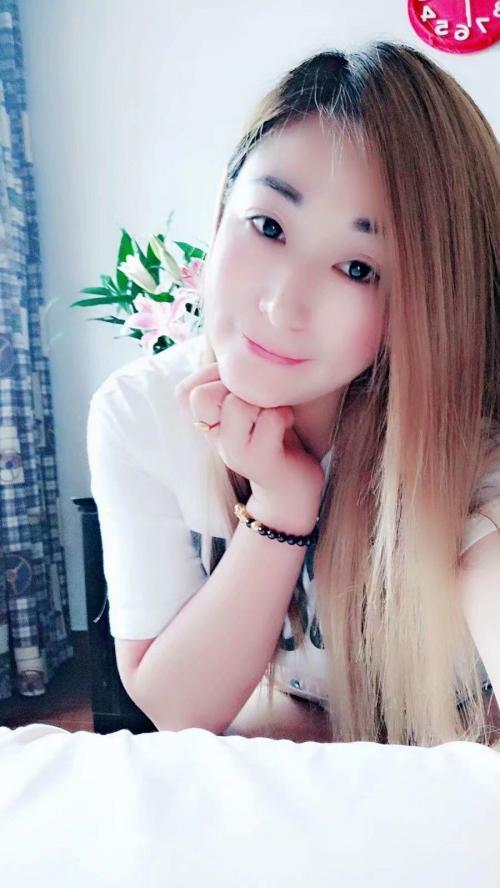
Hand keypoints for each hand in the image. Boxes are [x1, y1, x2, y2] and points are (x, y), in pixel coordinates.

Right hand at [174, 361, 324, 515]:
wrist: (292, 488)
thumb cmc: (274, 436)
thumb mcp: (248, 404)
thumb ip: (233, 383)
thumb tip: (233, 353)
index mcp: (208, 424)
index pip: (185, 392)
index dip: (213, 378)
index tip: (240, 388)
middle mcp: (214, 439)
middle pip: (200, 396)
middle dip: (235, 387)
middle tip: (257, 401)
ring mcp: (233, 452)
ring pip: (236, 403)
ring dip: (263, 400)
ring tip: (274, 411)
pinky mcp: (260, 461)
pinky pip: (269, 418)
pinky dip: (283, 414)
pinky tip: (286, 423)